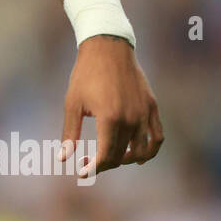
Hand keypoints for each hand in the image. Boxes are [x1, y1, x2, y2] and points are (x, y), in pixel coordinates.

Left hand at [60, 35, 163, 179]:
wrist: (107, 47)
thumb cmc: (85, 74)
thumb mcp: (72, 103)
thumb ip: (69, 133)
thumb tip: (63, 158)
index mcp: (110, 119)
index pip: (106, 157)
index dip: (93, 169)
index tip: (81, 173)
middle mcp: (131, 119)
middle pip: (122, 156)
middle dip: (104, 164)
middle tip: (88, 162)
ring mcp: (144, 113)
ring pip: (143, 151)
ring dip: (128, 160)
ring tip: (113, 158)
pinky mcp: (152, 106)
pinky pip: (158, 136)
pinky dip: (151, 149)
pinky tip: (139, 155)